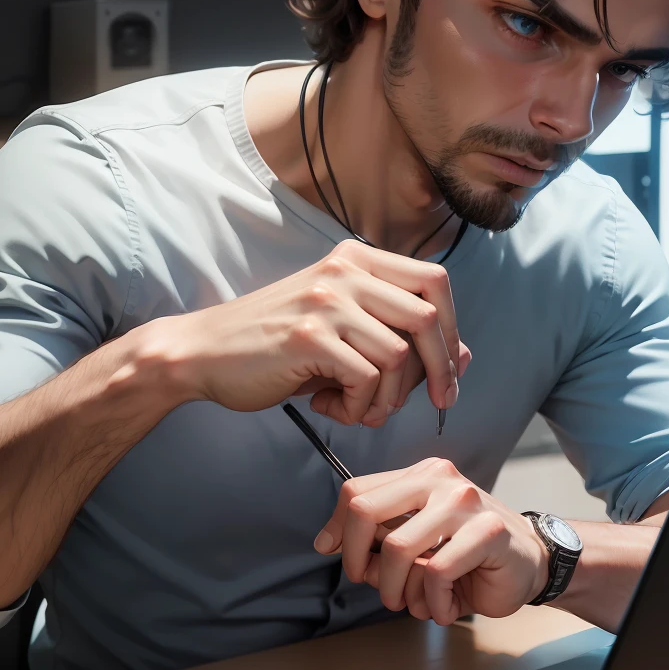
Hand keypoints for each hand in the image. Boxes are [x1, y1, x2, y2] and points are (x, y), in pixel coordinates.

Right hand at [150, 241, 469, 426]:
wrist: (204, 354)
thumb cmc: (276, 346)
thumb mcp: (344, 330)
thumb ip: (400, 336)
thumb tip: (464, 357)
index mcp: (357, 260)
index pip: (435, 282)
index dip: (452, 329)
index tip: (450, 370)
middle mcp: (344, 273)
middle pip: (426, 319)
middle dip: (440, 370)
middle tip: (439, 402)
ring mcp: (326, 302)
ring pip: (398, 357)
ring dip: (389, 398)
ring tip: (360, 409)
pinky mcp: (308, 337)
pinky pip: (365, 380)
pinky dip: (358, 407)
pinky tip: (330, 406)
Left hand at [314, 459, 548, 624]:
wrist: (531, 564)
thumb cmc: (471, 555)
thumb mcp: (418, 539)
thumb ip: (379, 536)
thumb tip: (326, 542)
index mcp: (421, 476)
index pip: (357, 491)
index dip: (337, 528)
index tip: (332, 553)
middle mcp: (441, 480)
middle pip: (365, 510)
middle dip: (357, 560)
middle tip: (373, 586)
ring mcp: (465, 503)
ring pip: (397, 548)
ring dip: (396, 591)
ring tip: (415, 604)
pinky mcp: (488, 532)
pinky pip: (436, 574)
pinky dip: (434, 603)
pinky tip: (446, 607)